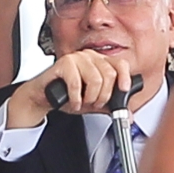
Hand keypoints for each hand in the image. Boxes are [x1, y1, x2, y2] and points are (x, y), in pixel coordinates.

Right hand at [6, 50, 131, 128]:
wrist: (45, 96)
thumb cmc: (67, 95)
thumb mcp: (93, 102)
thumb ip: (110, 106)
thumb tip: (128, 116)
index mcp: (100, 62)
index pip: (121, 64)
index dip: (124, 78)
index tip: (123, 90)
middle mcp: (90, 57)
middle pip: (109, 74)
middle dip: (103, 96)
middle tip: (93, 103)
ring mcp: (77, 58)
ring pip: (96, 79)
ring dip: (89, 98)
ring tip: (82, 102)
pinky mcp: (64, 63)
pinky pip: (77, 83)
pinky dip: (75, 98)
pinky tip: (73, 102)